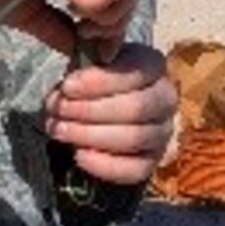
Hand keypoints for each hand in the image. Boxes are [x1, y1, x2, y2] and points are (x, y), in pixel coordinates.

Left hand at [44, 43, 175, 184]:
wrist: (95, 106)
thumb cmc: (92, 79)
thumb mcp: (88, 59)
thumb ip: (89, 55)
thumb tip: (88, 66)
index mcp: (153, 65)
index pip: (135, 73)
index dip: (99, 82)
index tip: (67, 87)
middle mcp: (166, 99)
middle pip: (136, 108)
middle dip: (91, 111)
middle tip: (59, 110)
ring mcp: (162, 132)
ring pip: (134, 138)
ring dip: (91, 135)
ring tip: (60, 130)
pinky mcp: (152, 161)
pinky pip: (135, 169)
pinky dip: (104, 165)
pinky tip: (79, 155)